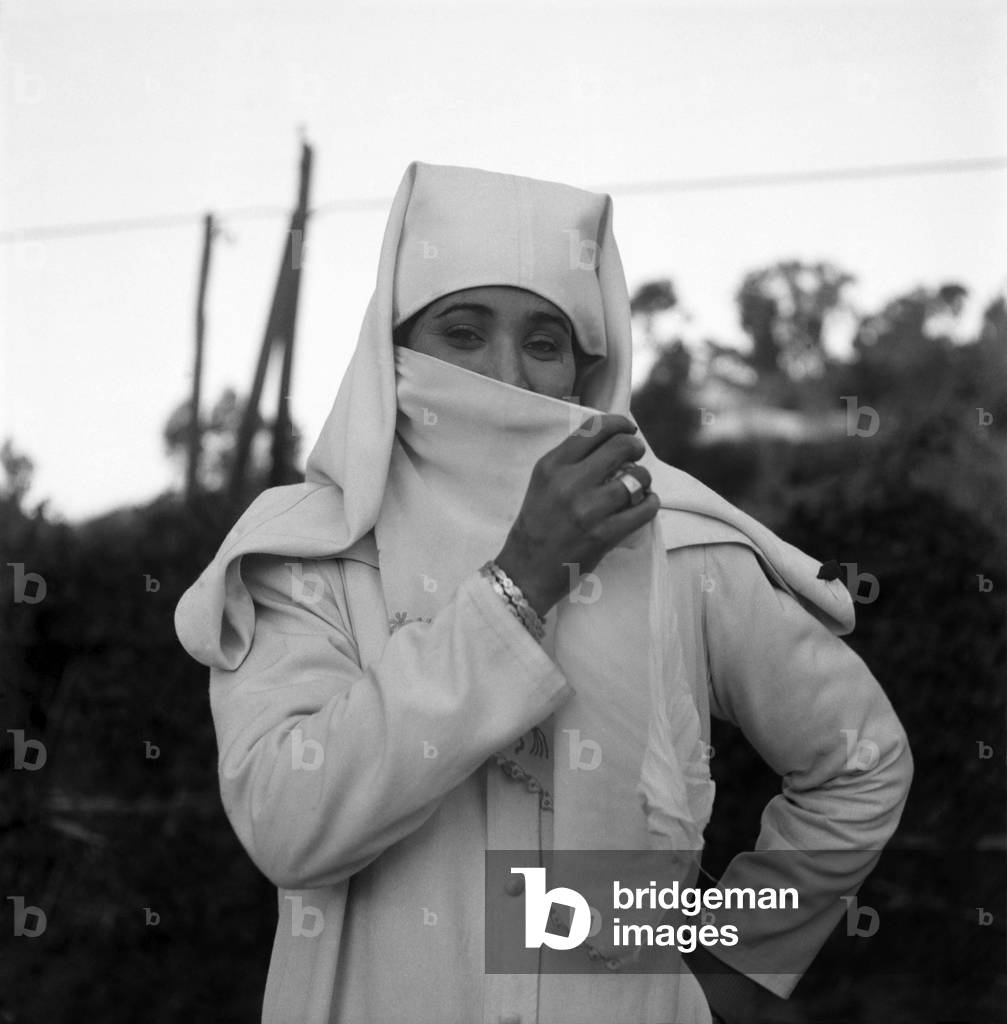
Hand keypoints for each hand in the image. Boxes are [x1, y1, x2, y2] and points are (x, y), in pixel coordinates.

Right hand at [494, 413, 659, 616]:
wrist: (527, 570)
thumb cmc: (537, 524)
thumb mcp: (543, 483)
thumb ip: (570, 461)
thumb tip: (610, 441)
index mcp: (552, 465)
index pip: (594, 429)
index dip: (619, 424)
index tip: (628, 430)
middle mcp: (569, 482)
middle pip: (620, 446)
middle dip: (635, 447)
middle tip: (636, 454)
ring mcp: (588, 509)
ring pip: (637, 477)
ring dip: (644, 479)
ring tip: (639, 486)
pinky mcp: (604, 534)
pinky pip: (644, 509)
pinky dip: (650, 503)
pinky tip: (644, 504)